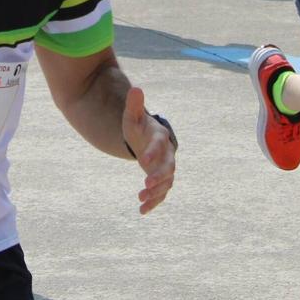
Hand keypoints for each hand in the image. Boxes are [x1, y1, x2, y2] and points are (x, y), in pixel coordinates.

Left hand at [120, 87, 176, 214]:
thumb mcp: (132, 117)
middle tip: (146, 183)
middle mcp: (166, 154)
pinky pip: (161, 193)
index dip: (153, 152)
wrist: (146, 140)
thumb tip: (136, 88)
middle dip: (158, 176)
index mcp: (160, 138)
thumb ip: (134, 105)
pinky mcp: (161, 181)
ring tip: (140, 199)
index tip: (143, 160)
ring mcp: (165, 169)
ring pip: (166, 183)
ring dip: (155, 192)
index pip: (159, 144)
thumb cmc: (139, 128)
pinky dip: (153, 202)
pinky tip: (141, 211)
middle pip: (168, 166)